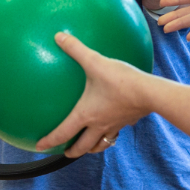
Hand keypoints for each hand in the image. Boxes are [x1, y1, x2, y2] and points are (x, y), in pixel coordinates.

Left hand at [35, 31, 152, 157]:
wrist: (150, 93)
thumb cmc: (120, 80)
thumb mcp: (94, 61)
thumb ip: (75, 49)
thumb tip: (58, 36)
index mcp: (85, 114)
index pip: (63, 133)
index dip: (50, 141)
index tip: (39, 147)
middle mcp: (98, 124)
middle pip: (83, 146)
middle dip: (72, 152)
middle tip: (65, 152)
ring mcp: (114, 125)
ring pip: (100, 143)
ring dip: (91, 147)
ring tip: (87, 146)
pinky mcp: (128, 120)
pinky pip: (116, 131)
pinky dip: (110, 132)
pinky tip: (113, 123)